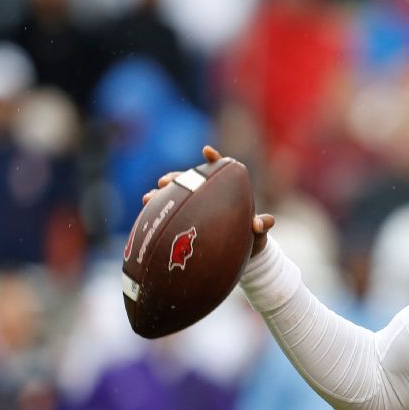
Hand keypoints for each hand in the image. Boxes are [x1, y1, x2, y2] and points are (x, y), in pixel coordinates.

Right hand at [140, 146, 274, 256]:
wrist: (242, 258)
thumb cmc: (252, 241)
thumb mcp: (259, 236)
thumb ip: (262, 226)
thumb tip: (259, 223)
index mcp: (228, 193)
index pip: (221, 171)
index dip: (214, 159)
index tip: (206, 151)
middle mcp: (209, 196)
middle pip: (190, 181)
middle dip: (176, 178)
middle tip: (164, 182)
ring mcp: (196, 207)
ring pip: (176, 195)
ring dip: (161, 194)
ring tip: (149, 197)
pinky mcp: (186, 220)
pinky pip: (169, 212)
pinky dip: (158, 210)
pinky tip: (146, 210)